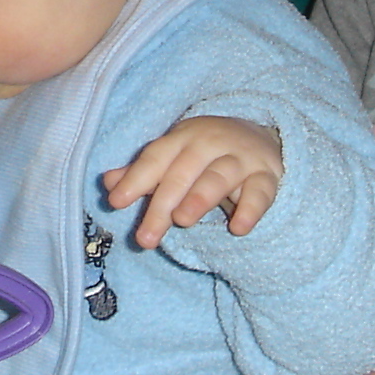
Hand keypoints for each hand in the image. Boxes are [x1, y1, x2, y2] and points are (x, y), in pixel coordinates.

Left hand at [99, 115, 283, 250]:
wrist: (261, 136)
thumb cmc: (205, 154)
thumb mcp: (173, 157)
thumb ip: (142, 172)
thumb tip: (107, 183)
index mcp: (182, 138)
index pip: (155, 158)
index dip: (135, 179)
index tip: (116, 202)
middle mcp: (211, 143)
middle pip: (183, 173)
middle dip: (162, 204)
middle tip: (146, 237)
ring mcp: (241, 158)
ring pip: (219, 176)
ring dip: (200, 197)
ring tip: (183, 221)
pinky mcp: (267, 175)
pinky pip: (260, 191)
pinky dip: (251, 208)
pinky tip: (239, 227)